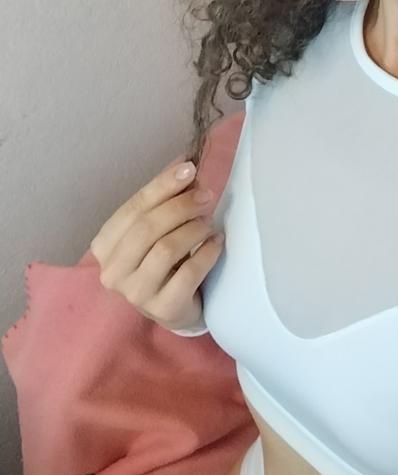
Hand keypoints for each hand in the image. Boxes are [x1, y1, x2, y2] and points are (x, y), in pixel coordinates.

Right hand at [89, 156, 224, 331]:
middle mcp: (112, 271)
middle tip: (206, 195)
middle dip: (180, 206)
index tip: (189, 169)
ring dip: (193, 229)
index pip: (133, 209)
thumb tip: (185, 165)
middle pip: (146, 228)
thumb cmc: (163, 263)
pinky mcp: (163, 308)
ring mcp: (135, 293)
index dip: (161, 186)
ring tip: (209, 221)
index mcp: (104, 246)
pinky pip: (188, 273)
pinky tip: (216, 242)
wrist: (174, 308)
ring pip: (165, 249)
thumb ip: (163, 201)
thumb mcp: (156, 230)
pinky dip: (206, 252)